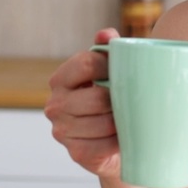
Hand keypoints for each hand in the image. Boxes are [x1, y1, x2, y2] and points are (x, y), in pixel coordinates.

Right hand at [44, 28, 122, 181]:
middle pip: (97, 97)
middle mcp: (55, 104)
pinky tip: (124, 138)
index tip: (125, 71)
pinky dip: (119, 142)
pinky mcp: (75, 153)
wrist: (113, 145)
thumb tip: (106, 34)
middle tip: (132, 101)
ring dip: (122, 122)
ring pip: (104, 123)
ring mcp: (62, 131)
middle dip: (120, 100)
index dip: (111, 66)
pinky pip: (105, 145)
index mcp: (60, 79)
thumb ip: (107, 50)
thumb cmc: (111, 100)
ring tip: (130, 119)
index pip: (86, 63)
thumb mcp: (109, 72)